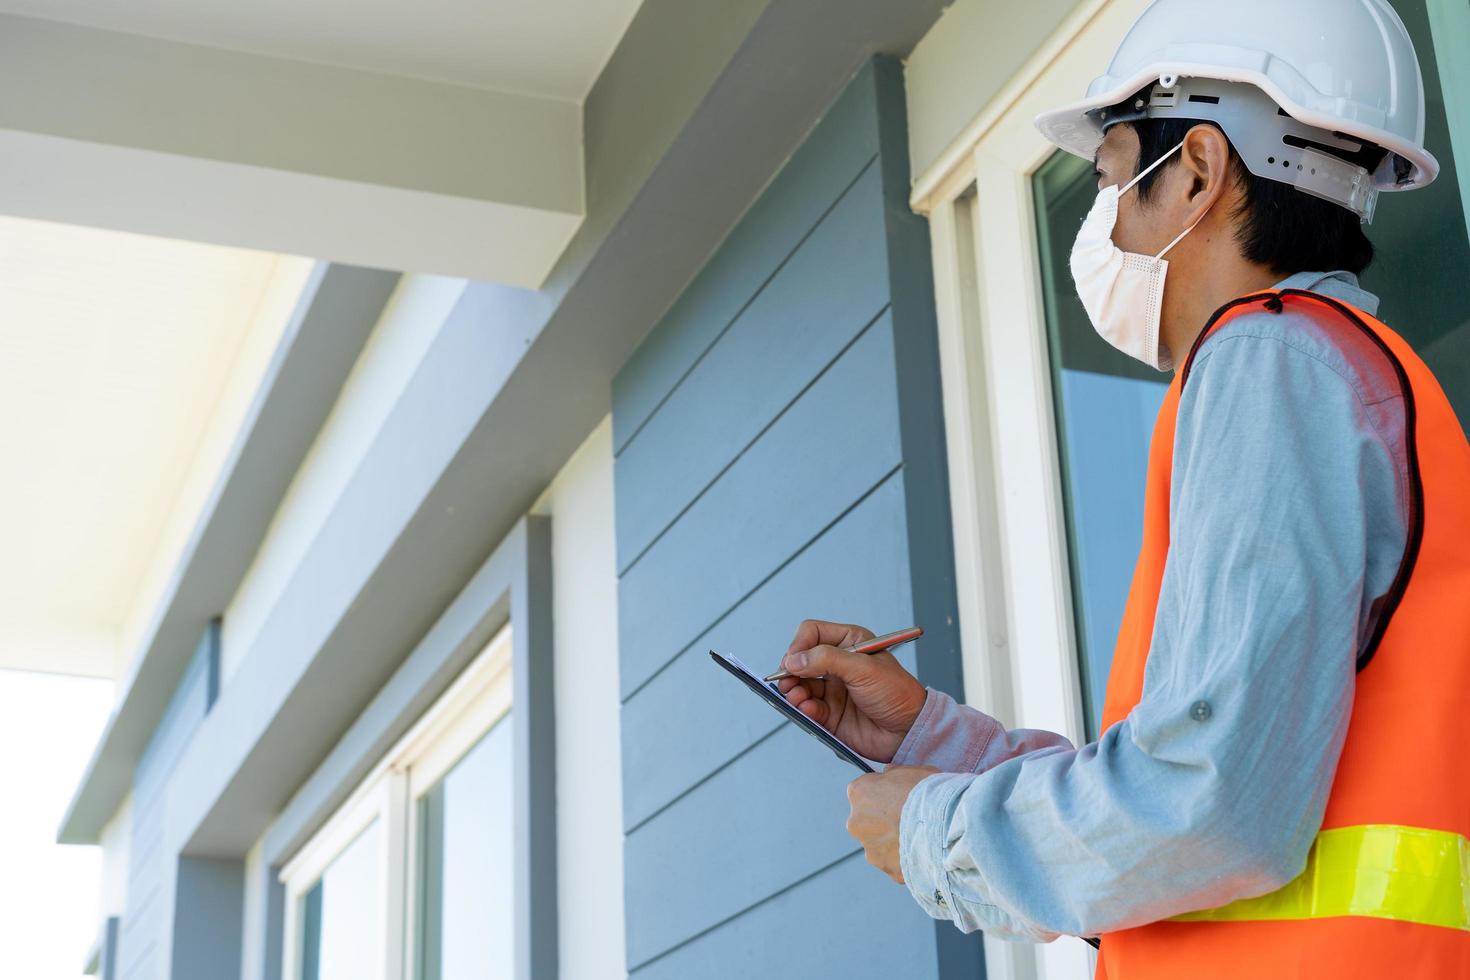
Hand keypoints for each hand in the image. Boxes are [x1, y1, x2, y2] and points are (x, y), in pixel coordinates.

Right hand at [775, 620, 926, 763]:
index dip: (799, 645)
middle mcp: (838, 664)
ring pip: (800, 684)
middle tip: (786, 680)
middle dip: (790, 670)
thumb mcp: (863, 668)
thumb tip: (793, 660)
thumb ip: (826, 660)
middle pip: (801, 660)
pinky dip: (803, 708)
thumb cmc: (897, 693)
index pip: (813, 633)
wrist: (909, 731)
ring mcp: (833, 689)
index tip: (792, 660)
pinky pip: (807, 707)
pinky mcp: (830, 713)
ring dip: (793, 690)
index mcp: (849, 643)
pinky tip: (808, 710)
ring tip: (795, 697)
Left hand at [847, 766, 938, 882]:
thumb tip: (888, 774)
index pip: (864, 791)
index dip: (883, 794)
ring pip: (880, 845)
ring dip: (893, 842)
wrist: (946, 826)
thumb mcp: (913, 770)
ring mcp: (870, 849)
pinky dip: (905, 859)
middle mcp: (856, 822)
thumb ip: (894, 774)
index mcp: (859, 792)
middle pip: (867, 821)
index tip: (898, 797)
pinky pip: (895, 863)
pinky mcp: (886, 868)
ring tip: (919, 837)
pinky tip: (923, 852)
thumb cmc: (930, 793)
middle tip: (909, 819)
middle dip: (884, 821)